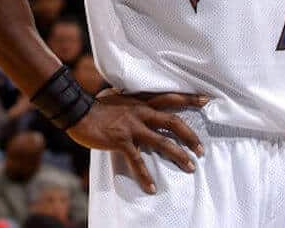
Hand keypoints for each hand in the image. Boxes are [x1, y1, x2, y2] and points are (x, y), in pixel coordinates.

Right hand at [66, 89, 207, 193]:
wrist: (78, 111)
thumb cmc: (96, 104)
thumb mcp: (118, 96)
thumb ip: (131, 99)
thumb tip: (136, 99)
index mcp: (141, 101)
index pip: (170, 97)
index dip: (189, 99)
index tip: (206, 100)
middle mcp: (141, 112)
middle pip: (173, 122)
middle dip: (190, 136)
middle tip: (201, 149)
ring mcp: (132, 127)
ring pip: (162, 142)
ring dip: (178, 155)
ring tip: (190, 167)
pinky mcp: (122, 141)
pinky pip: (137, 160)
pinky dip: (145, 175)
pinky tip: (151, 188)